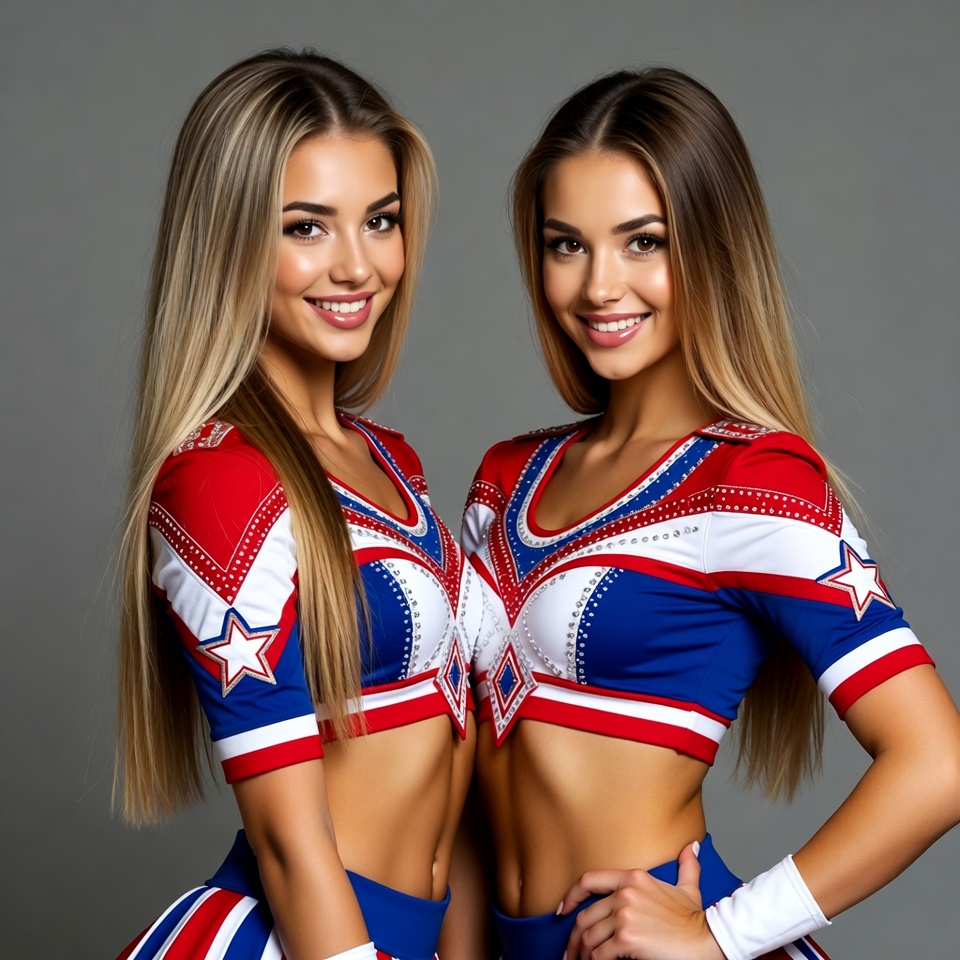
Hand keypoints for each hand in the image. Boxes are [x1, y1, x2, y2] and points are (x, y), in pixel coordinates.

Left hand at [560, 842, 724, 959]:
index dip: (572, 895)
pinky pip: (599, 954)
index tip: (563, 910)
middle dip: (575, 937)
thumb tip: (692, 847)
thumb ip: (686, 866)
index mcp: (634, 877)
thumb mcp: (688, 888)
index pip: (590, 880)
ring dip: (581, 953)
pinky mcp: (627, 939)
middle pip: (586, 916)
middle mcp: (625, 893)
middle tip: (571, 952)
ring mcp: (625, 915)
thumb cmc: (695, 920)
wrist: (708, 940)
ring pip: (589, 937)